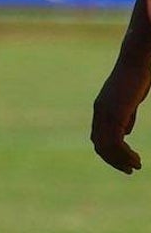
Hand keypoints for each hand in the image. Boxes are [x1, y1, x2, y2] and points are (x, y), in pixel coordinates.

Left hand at [92, 55, 150, 172]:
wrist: (136, 63)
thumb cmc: (136, 79)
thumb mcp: (129, 102)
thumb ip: (126, 117)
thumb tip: (124, 132)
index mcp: (101, 109)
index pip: (98, 138)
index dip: (109, 153)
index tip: (125, 163)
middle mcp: (99, 112)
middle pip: (99, 145)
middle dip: (114, 160)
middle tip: (130, 170)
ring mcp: (105, 113)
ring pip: (106, 146)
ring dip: (120, 160)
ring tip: (136, 167)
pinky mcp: (114, 113)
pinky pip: (115, 141)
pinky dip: (124, 154)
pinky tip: (136, 159)